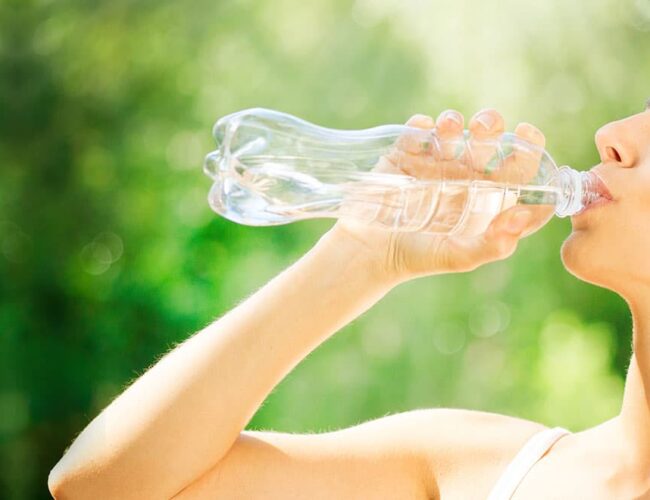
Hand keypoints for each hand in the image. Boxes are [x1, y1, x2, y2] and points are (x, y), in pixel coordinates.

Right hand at [323, 108, 553, 284]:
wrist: (370, 252)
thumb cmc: (420, 257)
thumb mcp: (460, 257)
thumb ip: (494, 245)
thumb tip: (521, 215)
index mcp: (487, 197)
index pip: (519, 170)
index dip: (530, 151)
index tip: (528, 138)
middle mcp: (465, 175)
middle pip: (488, 141)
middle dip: (491, 126)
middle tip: (484, 127)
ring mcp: (434, 163)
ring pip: (453, 128)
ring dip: (454, 121)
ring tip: (448, 126)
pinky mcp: (404, 156)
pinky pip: (416, 132)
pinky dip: (420, 126)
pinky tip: (422, 132)